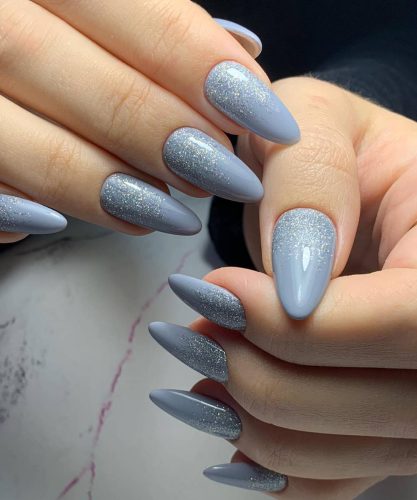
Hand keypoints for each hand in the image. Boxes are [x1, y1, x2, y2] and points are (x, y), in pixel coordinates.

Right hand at [0, 0, 298, 242]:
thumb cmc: (55, 45)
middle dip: (165, 134)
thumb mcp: (101, 18)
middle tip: (226, 176)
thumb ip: (160, 32)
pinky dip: (30, 205)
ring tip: (175, 214)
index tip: (266, 121)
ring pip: (33, 143)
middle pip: (91, 82)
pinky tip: (77, 222)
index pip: (144, 12)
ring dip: (109, 184)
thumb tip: (244, 53)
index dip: (207, 70)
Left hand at [148, 78, 416, 497]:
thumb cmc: (337, 148)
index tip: (218, 295)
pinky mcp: (386, 417)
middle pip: (383, 403)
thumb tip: (295, 278)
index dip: (305, 326)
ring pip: (352, 450)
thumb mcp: (317, 123)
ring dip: (254, 419)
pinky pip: (336, 473)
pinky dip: (270, 458)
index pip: (409, 320)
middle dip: (267, 378)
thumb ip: (310, 179)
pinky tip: (222, 410)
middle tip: (191, 331)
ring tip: (198, 358)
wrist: (357, 191)